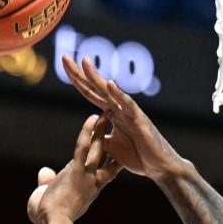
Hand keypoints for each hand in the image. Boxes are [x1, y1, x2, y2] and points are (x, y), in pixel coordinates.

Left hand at [27, 114, 120, 223]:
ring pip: (98, 150)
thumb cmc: (49, 217)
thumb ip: (48, 183)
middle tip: (117, 128)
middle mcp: (93, 182)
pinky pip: (84, 147)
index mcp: (90, 190)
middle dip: (111, 143)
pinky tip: (92, 118)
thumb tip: (45, 172)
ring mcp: (87, 176)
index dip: (113, 161)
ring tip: (106, 115)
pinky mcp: (77, 170)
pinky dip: (88, 132)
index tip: (117, 149)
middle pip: (107, 159)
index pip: (106, 173)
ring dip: (102, 132)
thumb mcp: (47, 197)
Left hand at [61, 57, 184, 181]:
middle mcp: (119, 108)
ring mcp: (129, 112)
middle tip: (64, 57)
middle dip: (80, 72)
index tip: (64, 64)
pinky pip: (128, 105)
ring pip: (109, 92)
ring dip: (96, 77)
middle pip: (96, 87)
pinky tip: (110, 83)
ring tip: (85, 62)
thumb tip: (89, 133)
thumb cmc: (138, 155)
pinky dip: (119, 94)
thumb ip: (100, 137)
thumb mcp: (111, 147)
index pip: (90, 93)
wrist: (158, 166)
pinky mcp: (139, 120)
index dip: (77, 80)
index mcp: (111, 113)